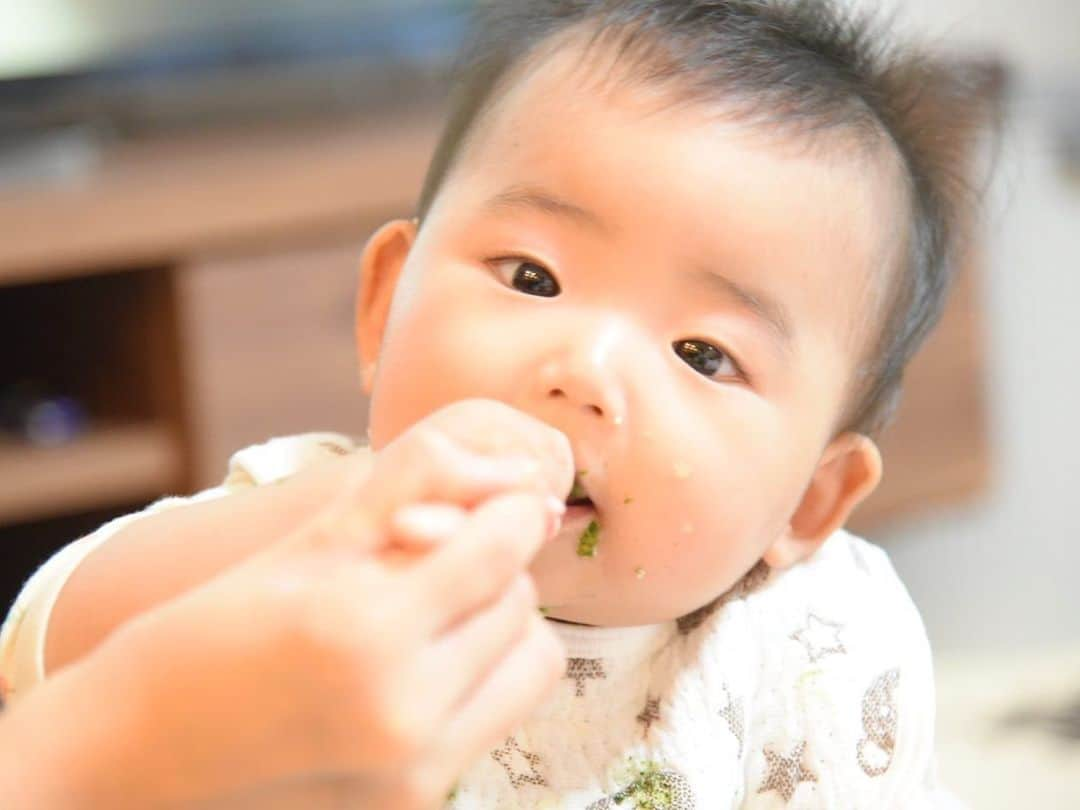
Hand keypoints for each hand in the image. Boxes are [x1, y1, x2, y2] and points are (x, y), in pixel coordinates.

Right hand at [23, 400, 573, 808]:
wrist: (138, 753)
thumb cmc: (206, 635)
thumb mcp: (304, 545)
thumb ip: (411, 489)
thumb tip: (508, 470)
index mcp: (367, 635)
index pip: (501, 551)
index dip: (513, 511)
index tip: (504, 500)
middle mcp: (405, 716)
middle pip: (521, 606)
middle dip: (496, 569)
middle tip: (442, 559)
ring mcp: (416, 775)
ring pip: (531, 666)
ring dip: (501, 626)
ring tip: (436, 614)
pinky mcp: (418, 805)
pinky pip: (497, 718)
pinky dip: (482, 678)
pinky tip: (423, 665)